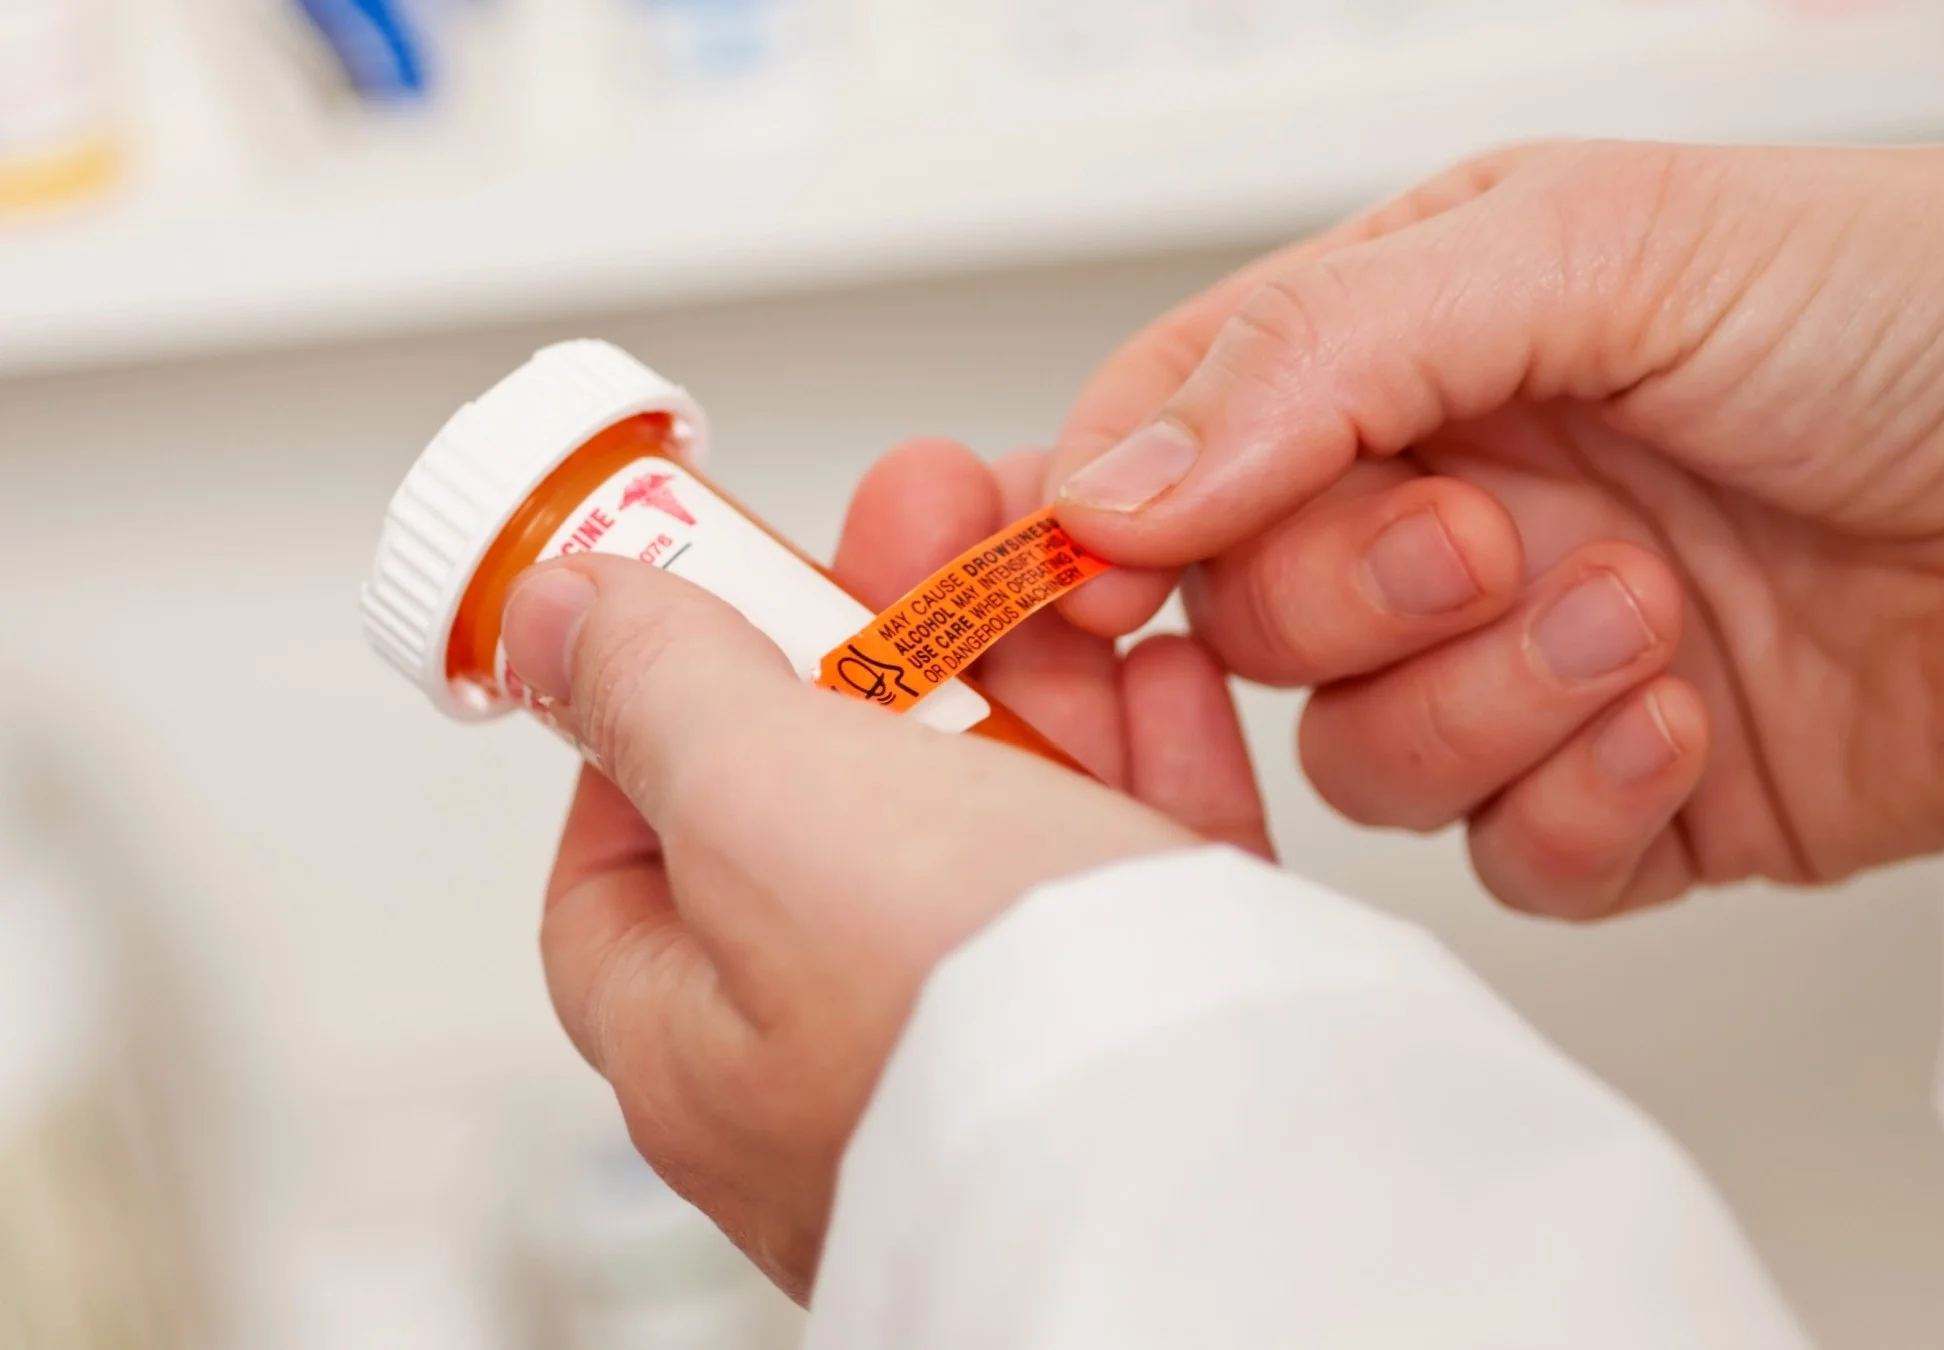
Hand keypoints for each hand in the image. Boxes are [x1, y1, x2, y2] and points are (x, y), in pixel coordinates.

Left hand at [507, 439, 1266, 1298]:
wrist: (1226, 1149)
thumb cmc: (974, 1029)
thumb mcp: (763, 806)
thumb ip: (660, 691)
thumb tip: (557, 618)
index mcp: (703, 1045)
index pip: (623, 865)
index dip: (657, 710)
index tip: (721, 594)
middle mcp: (846, 1057)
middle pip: (834, 804)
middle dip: (885, 633)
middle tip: (935, 504)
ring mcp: (1013, 1041)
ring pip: (1003, 817)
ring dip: (1033, 667)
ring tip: (1068, 555)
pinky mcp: (1164, 1022)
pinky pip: (1145, 862)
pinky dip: (1154, 746)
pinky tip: (1167, 661)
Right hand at [1043, 140, 1943, 916]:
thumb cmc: (1892, 301)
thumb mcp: (1588, 244)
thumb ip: (1319, 353)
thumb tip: (1108, 483)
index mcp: (1408, 356)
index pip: (1165, 450)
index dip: (1098, 525)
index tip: (1087, 577)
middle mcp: (1452, 511)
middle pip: (1250, 628)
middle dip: (1359, 601)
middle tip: (1492, 537)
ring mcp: (1532, 667)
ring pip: (1367, 764)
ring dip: (1494, 704)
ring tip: (1643, 613)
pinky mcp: (1630, 799)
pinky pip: (1513, 864)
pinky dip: (1587, 806)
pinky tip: (1690, 717)